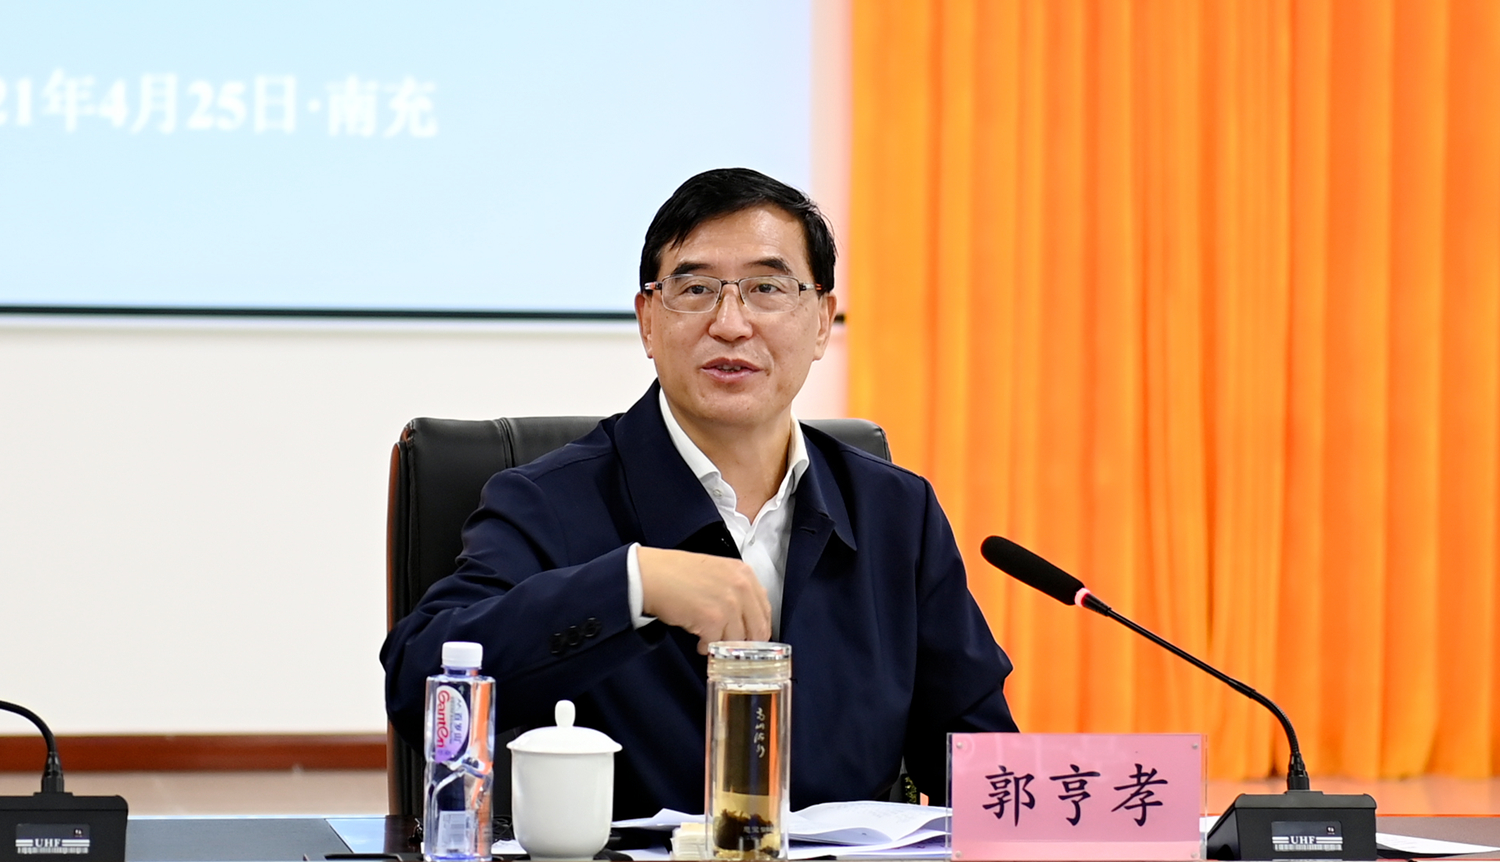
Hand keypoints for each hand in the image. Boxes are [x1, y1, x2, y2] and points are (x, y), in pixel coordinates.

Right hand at [637, 546, 770, 653]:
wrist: (651, 575)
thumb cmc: (677, 573)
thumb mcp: (718, 571)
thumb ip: (737, 590)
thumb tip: (748, 619)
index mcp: (745, 574)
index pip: (765, 611)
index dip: (757, 629)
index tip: (749, 638)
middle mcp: (741, 587)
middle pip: (757, 630)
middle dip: (744, 643)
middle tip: (731, 647)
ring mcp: (728, 604)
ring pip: (737, 641)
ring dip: (722, 644)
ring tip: (707, 638)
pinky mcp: (713, 619)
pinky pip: (717, 645)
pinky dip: (706, 647)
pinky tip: (697, 639)